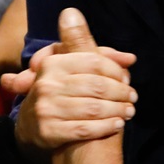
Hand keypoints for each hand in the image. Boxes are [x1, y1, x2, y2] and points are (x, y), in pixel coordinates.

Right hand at [6, 8, 136, 163]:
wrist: (31, 129)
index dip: (115, 70)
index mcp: (52, 64)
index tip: (127, 78)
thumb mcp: (67, 66)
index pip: (93, 61)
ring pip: (93, 108)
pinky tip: (117, 125)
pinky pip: (85, 129)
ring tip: (128, 112)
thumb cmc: (57, 92)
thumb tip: (98, 31)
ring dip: (117, 111)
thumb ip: (88, 49)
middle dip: (120, 93)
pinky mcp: (48, 131)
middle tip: (132, 98)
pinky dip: (106, 127)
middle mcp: (46, 84)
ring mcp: (45, 108)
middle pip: (96, 86)